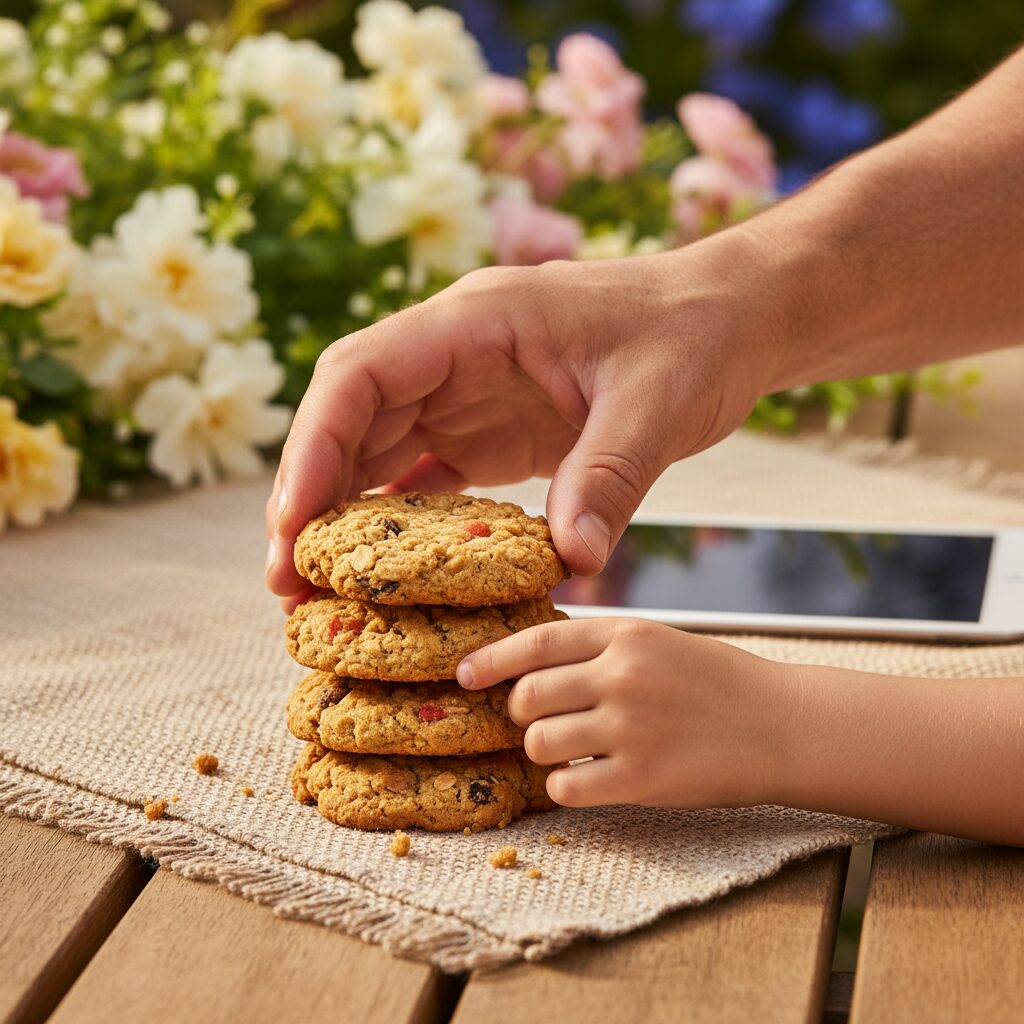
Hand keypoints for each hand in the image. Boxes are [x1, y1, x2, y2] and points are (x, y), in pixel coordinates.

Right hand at [265, 234, 785, 609]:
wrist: (728, 322)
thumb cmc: (692, 337)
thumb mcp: (655, 405)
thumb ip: (608, 478)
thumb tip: (575, 562)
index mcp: (477, 321)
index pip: (362, 373)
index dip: (313, 443)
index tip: (292, 521)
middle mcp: (455, 353)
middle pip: (350, 418)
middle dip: (310, 494)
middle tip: (287, 579)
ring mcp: (468, 393)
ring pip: (375, 449)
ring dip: (343, 515)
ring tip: (318, 590)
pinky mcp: (491, 430)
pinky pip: (425, 475)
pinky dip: (398, 520)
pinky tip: (382, 571)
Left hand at [456, 617, 791, 808]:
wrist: (782, 725)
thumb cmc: (716, 682)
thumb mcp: (658, 641)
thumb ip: (600, 646)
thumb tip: (532, 662)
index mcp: (625, 634)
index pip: (537, 642)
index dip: (492, 659)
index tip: (464, 674)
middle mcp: (622, 675)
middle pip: (527, 697)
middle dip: (522, 713)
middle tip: (541, 721)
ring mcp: (631, 727)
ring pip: (539, 743)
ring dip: (544, 752)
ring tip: (575, 750)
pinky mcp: (642, 777)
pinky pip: (566, 787)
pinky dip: (567, 786)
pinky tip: (590, 778)